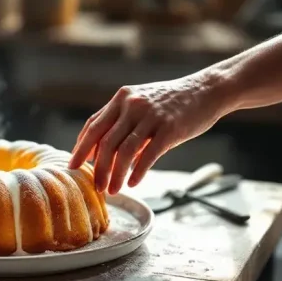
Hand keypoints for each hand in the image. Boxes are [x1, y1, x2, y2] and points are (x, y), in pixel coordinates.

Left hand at [68, 75, 224, 194]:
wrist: (208, 89)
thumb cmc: (172, 101)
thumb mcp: (141, 103)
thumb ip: (121, 123)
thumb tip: (102, 153)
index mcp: (121, 99)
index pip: (93, 126)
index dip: (81, 147)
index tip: (74, 165)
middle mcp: (132, 105)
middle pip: (105, 142)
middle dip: (98, 168)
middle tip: (95, 186)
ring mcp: (151, 116)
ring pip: (124, 151)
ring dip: (115, 175)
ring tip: (113, 190)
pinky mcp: (170, 128)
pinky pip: (148, 155)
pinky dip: (138, 172)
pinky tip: (132, 183)